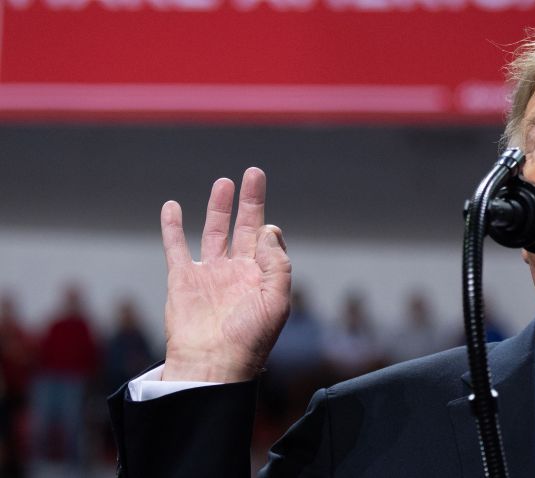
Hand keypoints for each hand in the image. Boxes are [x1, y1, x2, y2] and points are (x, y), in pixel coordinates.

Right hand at [160, 168, 290, 382]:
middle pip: (244, 227)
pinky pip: (176, 247)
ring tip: (224, 183)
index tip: (265, 231)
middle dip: (250, 201)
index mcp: (261, 277)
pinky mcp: (182, 278)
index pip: (268, 241)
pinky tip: (172, 206)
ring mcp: (209, 274)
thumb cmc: (248, 338)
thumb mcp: (277, 301)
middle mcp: (236, 271)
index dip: (269, 231)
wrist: (211, 363)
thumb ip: (277, 264)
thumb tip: (269, 229)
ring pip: (214, 232)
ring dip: (219, 207)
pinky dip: (173, 227)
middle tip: (254, 173)